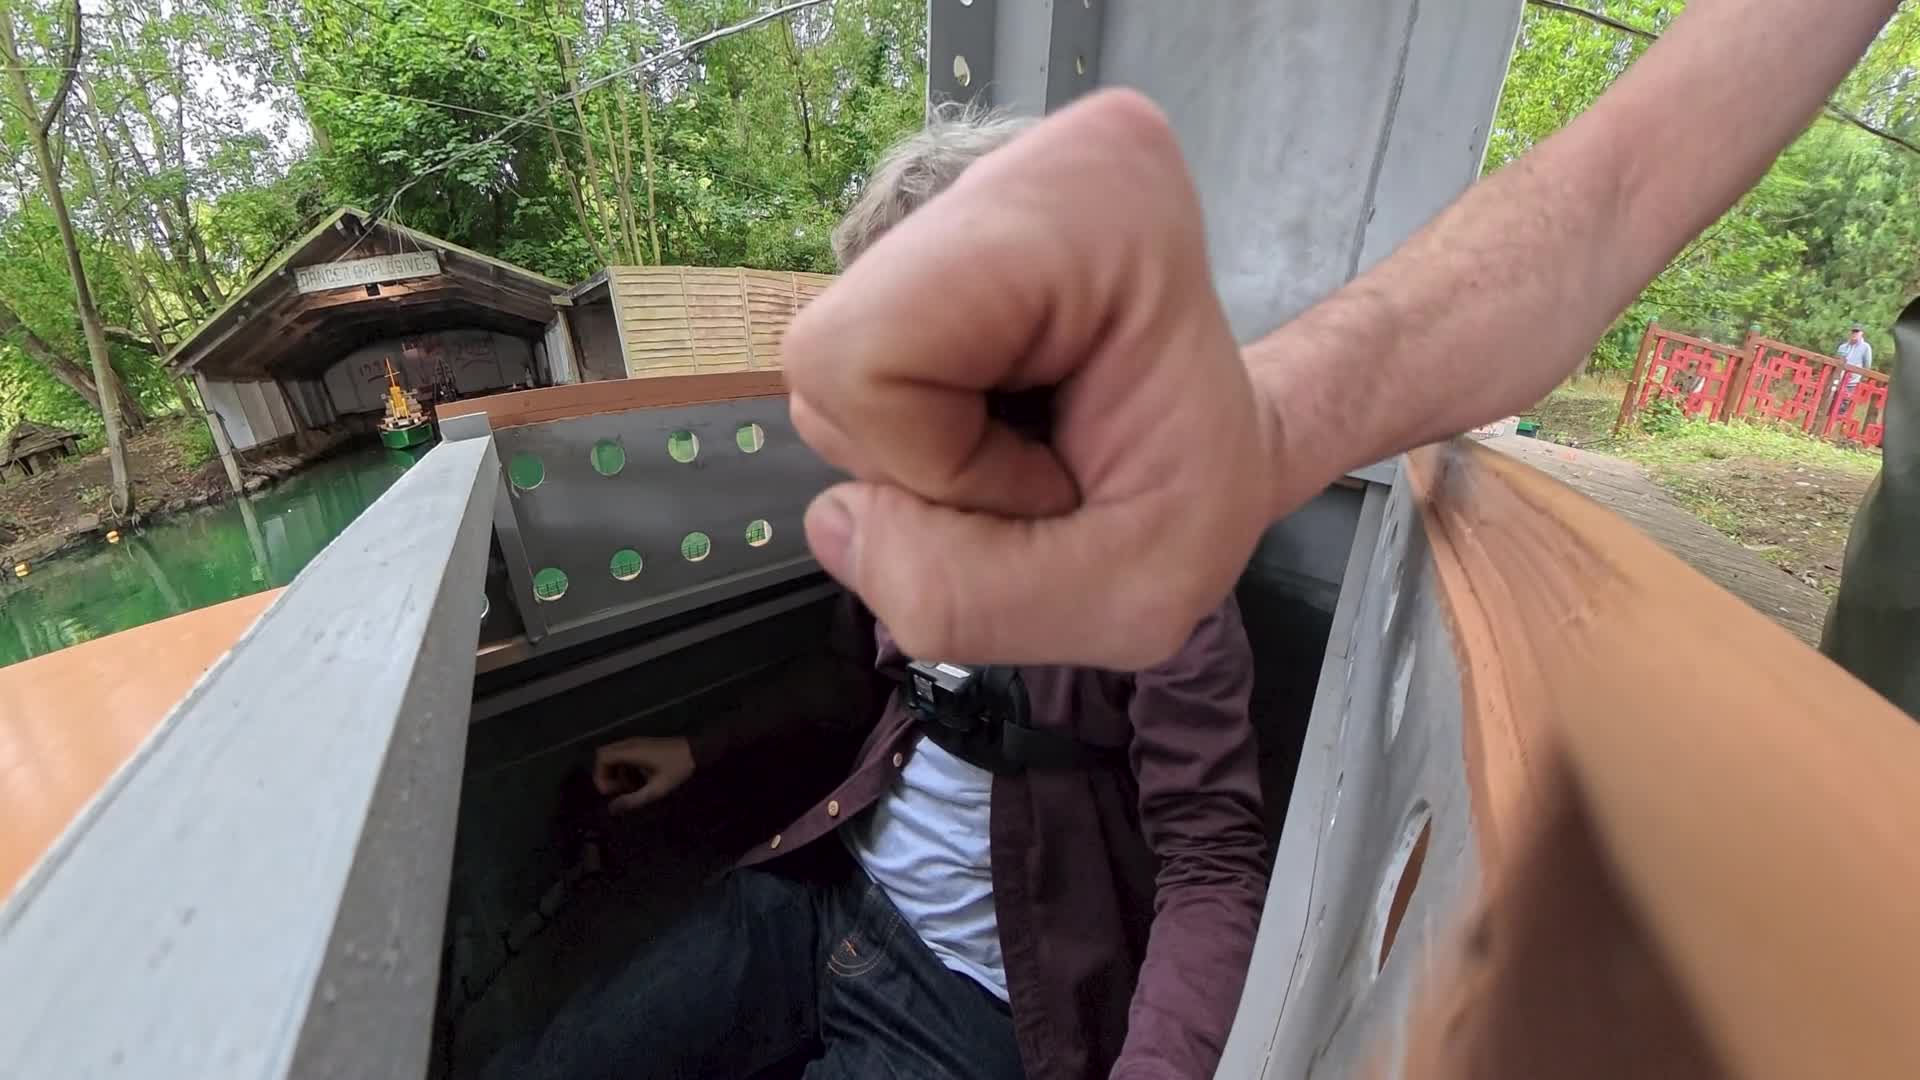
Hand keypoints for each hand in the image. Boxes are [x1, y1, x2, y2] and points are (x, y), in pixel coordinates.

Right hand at [593, 736, 694, 813]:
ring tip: (629, 789)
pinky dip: (625, 769)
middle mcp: (630, 744)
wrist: (698, 751)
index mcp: (631, 751)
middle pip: (605, 756)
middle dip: (606, 775)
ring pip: (615, 757)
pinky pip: (625, 756)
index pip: (602, 757)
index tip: (609, 792)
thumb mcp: (656, 789)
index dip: (600, 775)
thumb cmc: (678, 769)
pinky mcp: (643, 746)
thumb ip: (633, 800)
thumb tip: (612, 809)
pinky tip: (638, 782)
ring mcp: (637, 743)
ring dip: (617, 773)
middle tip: (617, 791)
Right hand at [784, 89, 1284, 668]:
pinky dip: (913, 434)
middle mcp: (1012, 162)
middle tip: (1043, 464)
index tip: (1063, 471)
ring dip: (918, 457)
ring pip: (827, 374)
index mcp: (1090, 202)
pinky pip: (845, 367)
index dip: (946, 467)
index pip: (872, 360)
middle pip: (829, 361)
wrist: (1227, 450)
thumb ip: (964, 593)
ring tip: (1026, 444)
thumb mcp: (1128, 594)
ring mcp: (955, 192)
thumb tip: (834, 523)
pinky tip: (997, 419)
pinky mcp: (924, 229)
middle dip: (923, 468)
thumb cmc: (1200, 503)